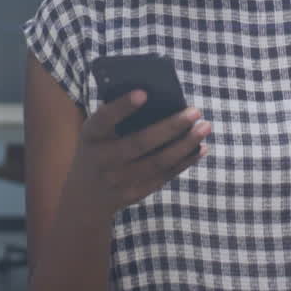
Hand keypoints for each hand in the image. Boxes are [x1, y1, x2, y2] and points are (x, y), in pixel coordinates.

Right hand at [68, 91, 210, 217]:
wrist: (85, 197)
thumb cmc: (97, 150)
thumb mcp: (96, 133)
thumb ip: (116, 117)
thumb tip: (158, 96)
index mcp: (91, 135)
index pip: (104, 118)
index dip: (122, 107)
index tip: (144, 93)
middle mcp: (102, 159)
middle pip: (140, 143)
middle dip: (171, 127)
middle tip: (195, 111)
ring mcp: (119, 180)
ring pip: (158, 162)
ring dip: (185, 145)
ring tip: (204, 128)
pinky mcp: (135, 193)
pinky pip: (164, 176)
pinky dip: (184, 161)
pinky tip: (200, 148)